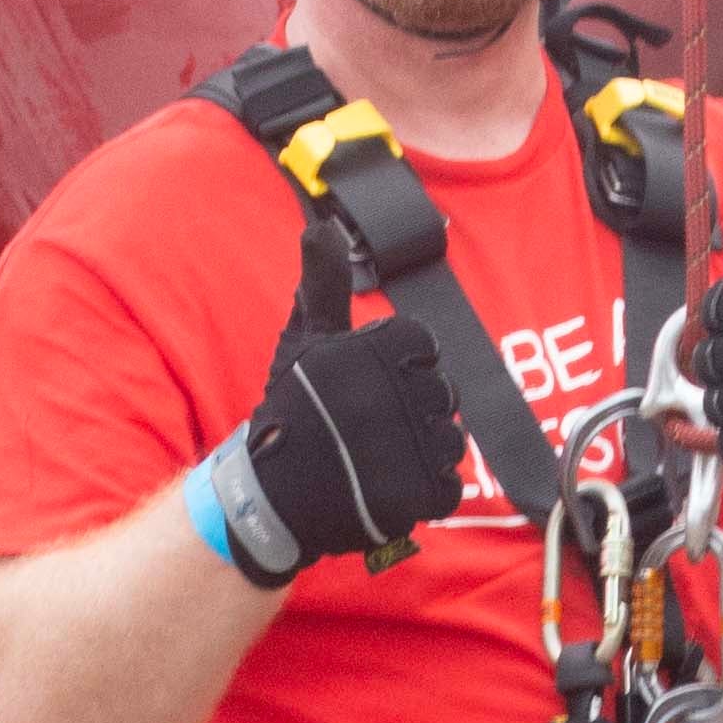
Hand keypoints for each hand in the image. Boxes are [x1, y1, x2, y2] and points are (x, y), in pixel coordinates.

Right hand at [200, 209, 464, 583]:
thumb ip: (324, 284)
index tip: (362, 390)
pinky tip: (388, 489)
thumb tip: (321, 227)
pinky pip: (447, 488)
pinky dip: (423, 494)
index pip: (424, 346)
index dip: (397, 368)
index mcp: (386, 347)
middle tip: (367, 429)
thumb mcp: (307, 341)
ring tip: (376, 460)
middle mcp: (406, 392)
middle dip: (411, 412)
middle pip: (442, 394)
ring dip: (419, 454)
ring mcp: (417, 444)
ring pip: (450, 441)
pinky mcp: (423, 492)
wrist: (273, 495)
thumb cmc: (294, 413)